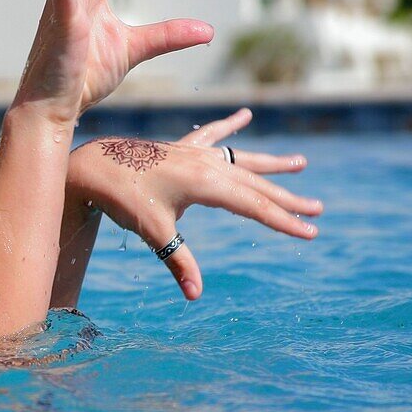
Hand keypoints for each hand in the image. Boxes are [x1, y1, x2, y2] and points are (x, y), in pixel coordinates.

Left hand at [65, 109, 323, 299]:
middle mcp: (206, 164)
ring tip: (300, 163)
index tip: (311, 231)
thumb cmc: (123, 199)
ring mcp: (195, 152)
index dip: (284, 221)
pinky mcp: (180, 148)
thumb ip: (178, 261)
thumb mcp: (153, 233)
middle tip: (319, 209)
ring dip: (270, 165)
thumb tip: (195, 296)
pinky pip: (211, 135)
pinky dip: (229, 126)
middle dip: (287, 199)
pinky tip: (245, 115)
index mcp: (206, 184)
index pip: (254, 206)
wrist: (93, 166)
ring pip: (241, 160)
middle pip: (256, 184)